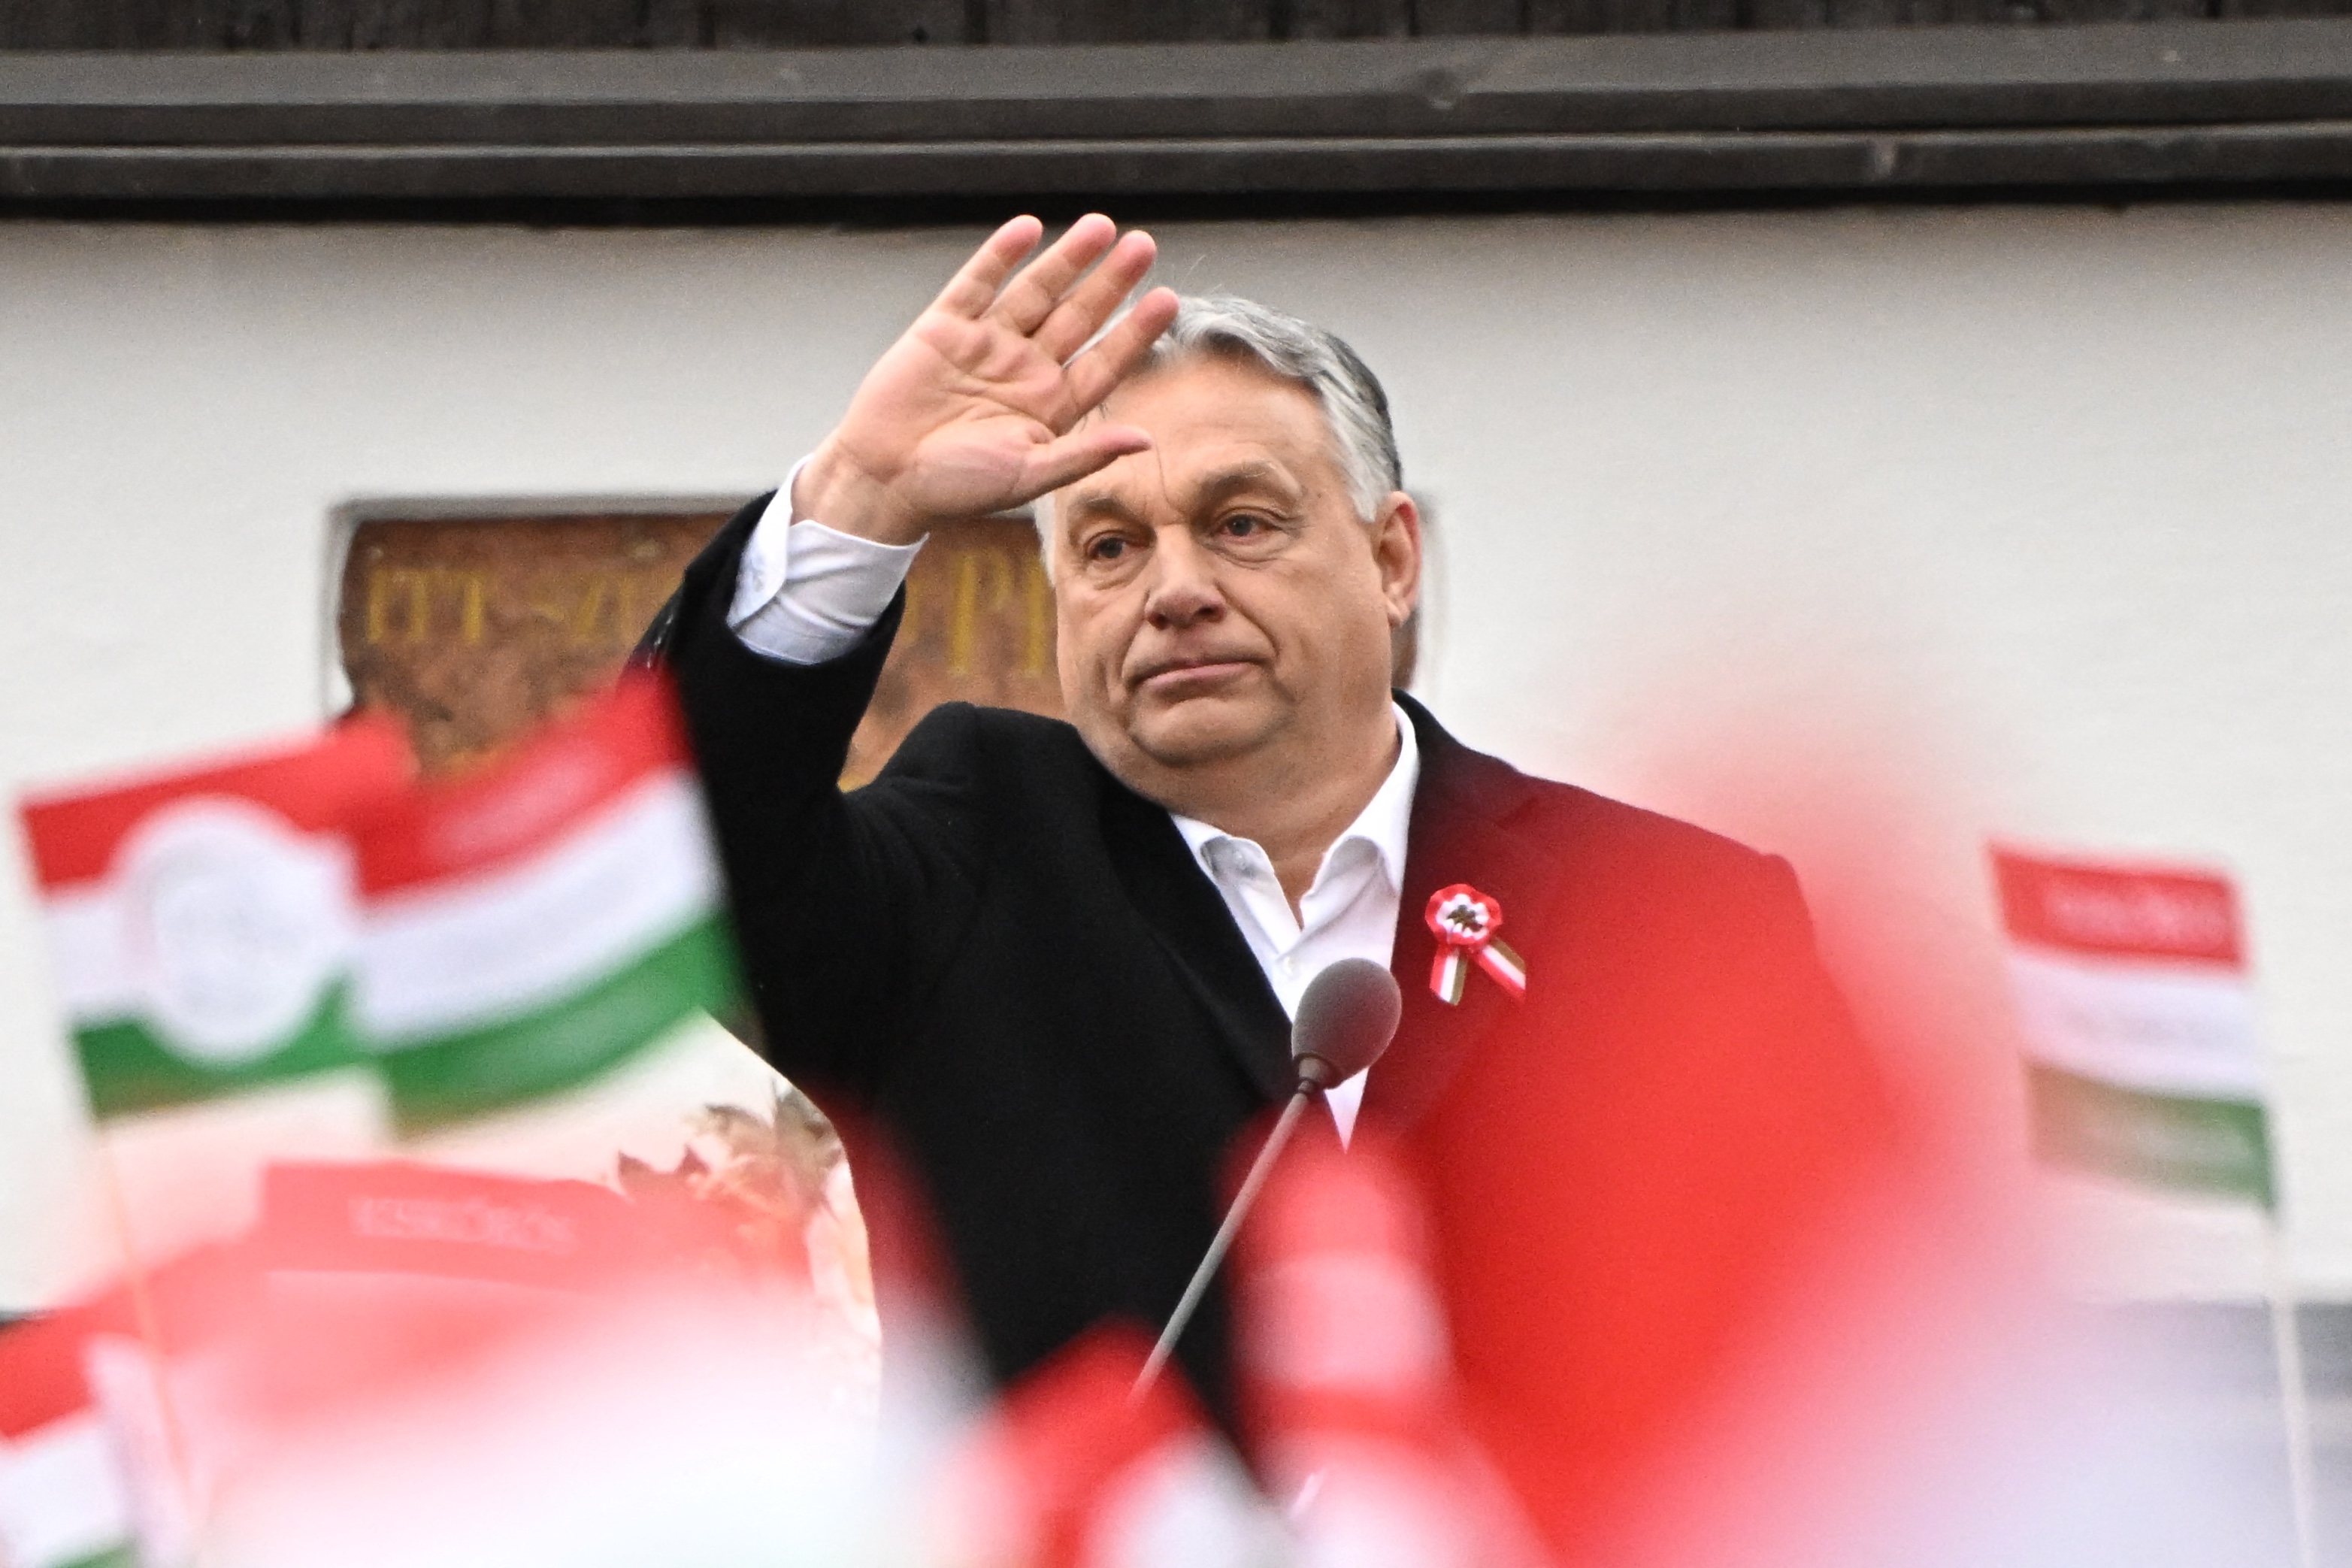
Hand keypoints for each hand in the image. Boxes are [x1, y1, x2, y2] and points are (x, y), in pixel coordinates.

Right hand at [794, 214, 1179, 546]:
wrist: (884, 479)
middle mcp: (1024, 370)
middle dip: (1110, 282)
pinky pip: (977, 283)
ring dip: (1067, 260)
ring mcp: (986, 345)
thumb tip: (1145, 441)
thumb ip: (1085, 455)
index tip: (1167, 300)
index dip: (1135, 331)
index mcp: (1050, 406)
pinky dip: (1001, 255)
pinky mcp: (944, 328)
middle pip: (1078, 317)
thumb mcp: (1029, 476)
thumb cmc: (956, 488)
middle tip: (1143, 247)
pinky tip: (1028, 228)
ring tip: (1101, 227)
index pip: (1104, 361)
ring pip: (1035, 292)